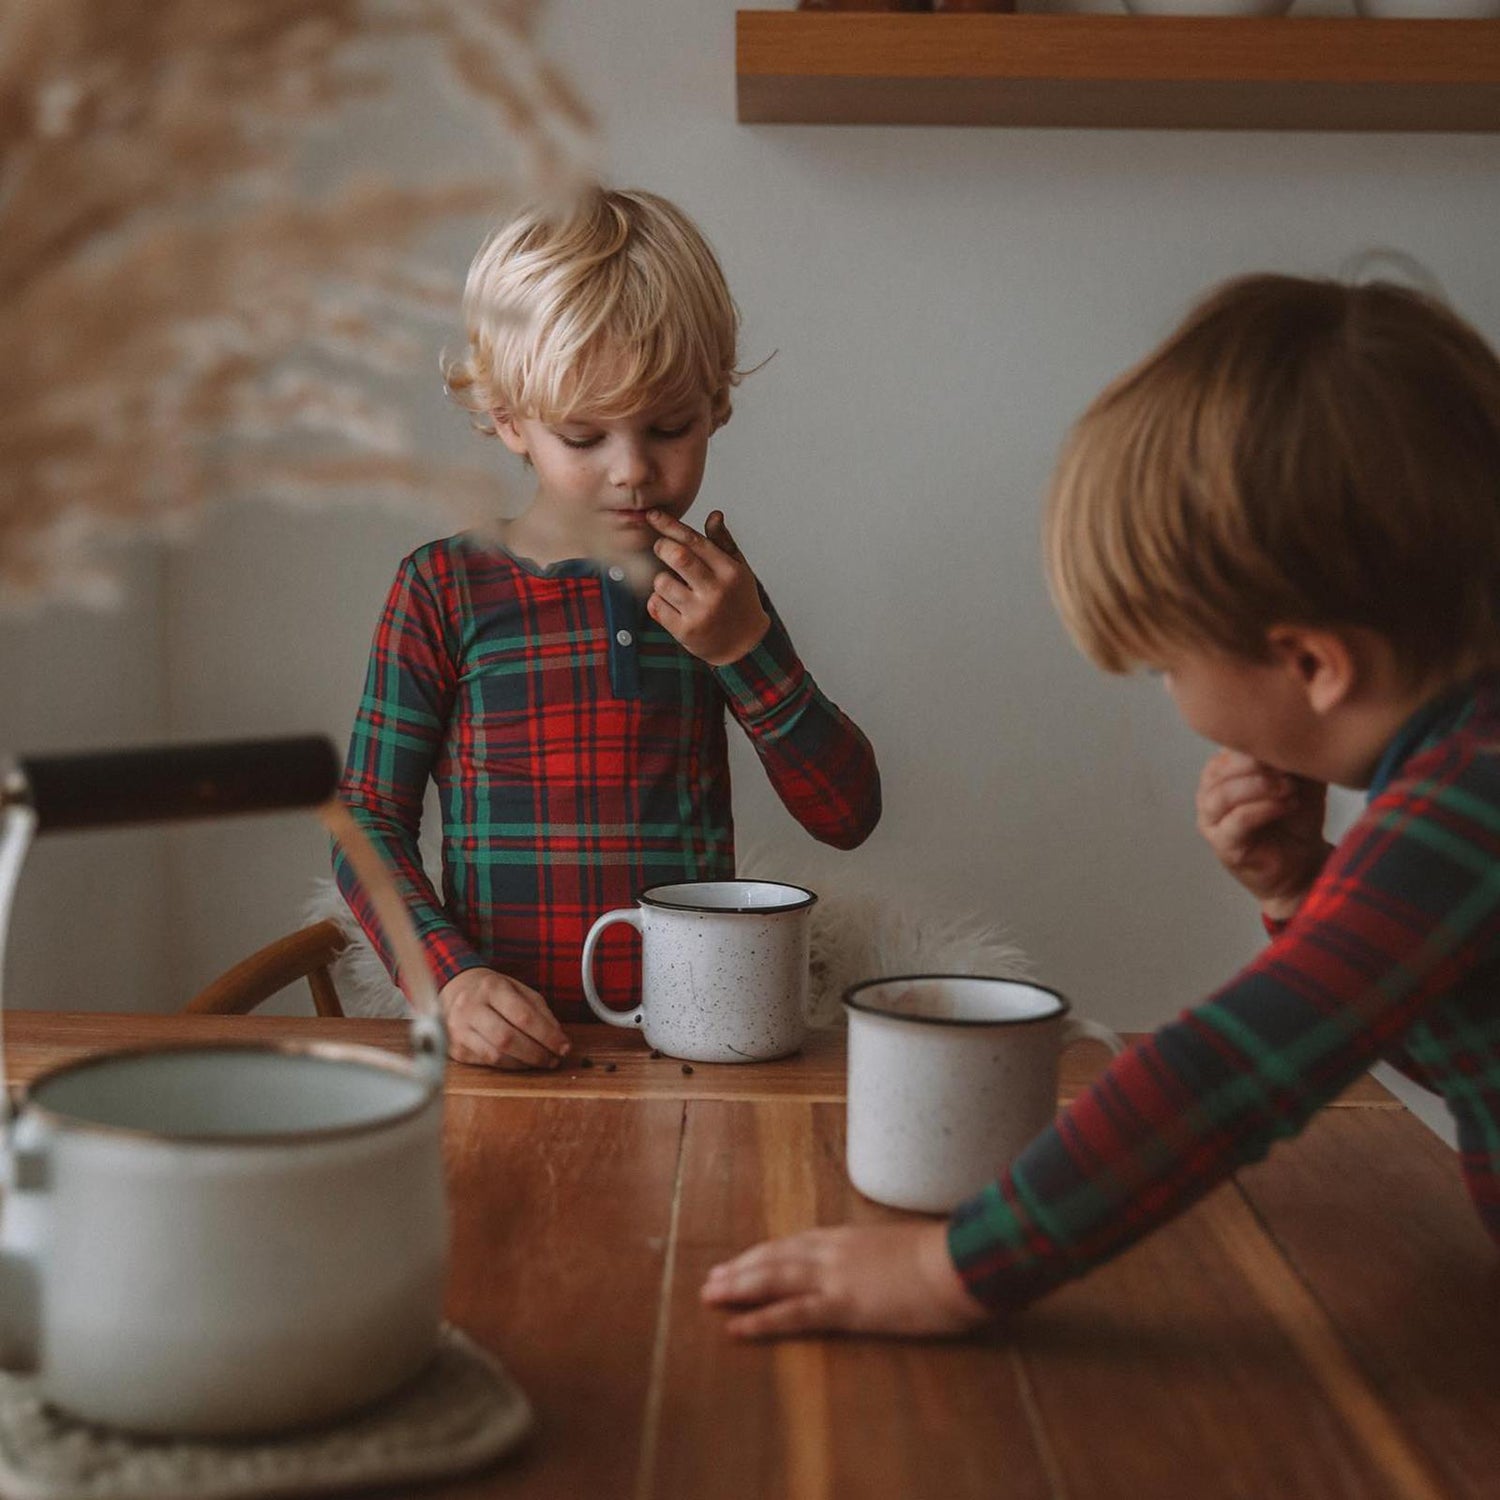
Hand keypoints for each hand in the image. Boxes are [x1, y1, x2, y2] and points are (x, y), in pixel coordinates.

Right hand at [438, 968, 568, 1069]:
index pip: (523, 1016)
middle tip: (554, 1059)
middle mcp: (470, 1007)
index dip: (547, 1035)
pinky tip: (522, 1062)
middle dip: (537, 1053)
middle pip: (508, 1039)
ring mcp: (458, 1029)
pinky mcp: (455, 1049)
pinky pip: (486, 1063)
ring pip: (496, 1055)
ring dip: (524, 1063)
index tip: (564, 1047)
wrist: (456, 990)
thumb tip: (558, 1039)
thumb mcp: (519, 990)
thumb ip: (540, 1012)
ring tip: (542, 1062)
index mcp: (491, 987)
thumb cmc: (494, 992)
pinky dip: (509, 1065)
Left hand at [645, 509, 770, 666]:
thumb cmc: (739, 602)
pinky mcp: (685, 631)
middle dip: (662, 547)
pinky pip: (655, 605)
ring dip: (661, 580)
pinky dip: (658, 602)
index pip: (694, 540)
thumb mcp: (739, 570)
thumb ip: (723, 542)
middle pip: (676, 556)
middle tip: (662, 549)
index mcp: (729, 571)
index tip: (653, 515)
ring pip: (661, 582)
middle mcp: (715, 590)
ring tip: (674, 586)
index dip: (670, 525)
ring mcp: (700, 612)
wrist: (745, 647)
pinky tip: (672, 605)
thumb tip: (714, 514)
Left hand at [700, 1222, 989, 1339]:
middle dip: (742, 1268)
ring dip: (739, 1286)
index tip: (742, 1259)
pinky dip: (761, 1320)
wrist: (962, 1261)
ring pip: (774, 1278)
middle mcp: (834, 1250)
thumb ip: (883, 1257)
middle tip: (712, 1279)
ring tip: (710, 1296)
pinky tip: (737, 1328)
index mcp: (850, 1236)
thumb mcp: (906, 1250)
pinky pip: (793, 1314)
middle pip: (776, 1256)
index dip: (766, 1253)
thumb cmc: (946, 1258)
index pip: (796, 1243)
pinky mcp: (844, 1304)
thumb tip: (880, 1265)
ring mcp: (836, 1276)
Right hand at [1195, 749, 1331, 921]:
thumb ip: (1293, 758)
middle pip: (1219, 769)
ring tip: (1289, 789)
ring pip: (1222, 794)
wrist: (1303, 865)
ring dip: (1258, 787)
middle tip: (1289, 771)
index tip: (1289, 747)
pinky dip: (1263, 809)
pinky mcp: (1222, 845)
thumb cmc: (1296, 820)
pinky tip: (1286, 806)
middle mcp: (1209, 793)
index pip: (1226, 748)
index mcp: (1222, 772)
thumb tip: (1296, 734)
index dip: (1256, 745)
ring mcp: (1211, 821)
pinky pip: (1236, 821)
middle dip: (1257, 766)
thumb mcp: (1301, 780)